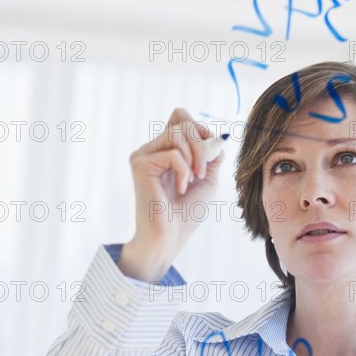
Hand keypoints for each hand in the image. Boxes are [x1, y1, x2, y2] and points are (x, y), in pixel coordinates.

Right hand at [119, 108, 224, 280]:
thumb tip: (215, 137)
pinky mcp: (140, 164)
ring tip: (195, 179)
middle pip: (182, 122)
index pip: (181, 118)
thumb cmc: (186, 214)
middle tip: (204, 172)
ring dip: (195, 156)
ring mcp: (144, 155)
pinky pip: (172, 153)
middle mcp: (152, 149)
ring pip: (178, 132)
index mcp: (165, 150)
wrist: (169, 237)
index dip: (200, 129)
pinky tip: (181, 188)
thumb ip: (211, 155)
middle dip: (202, 144)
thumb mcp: (207, 179)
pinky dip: (184, 170)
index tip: (210, 155)